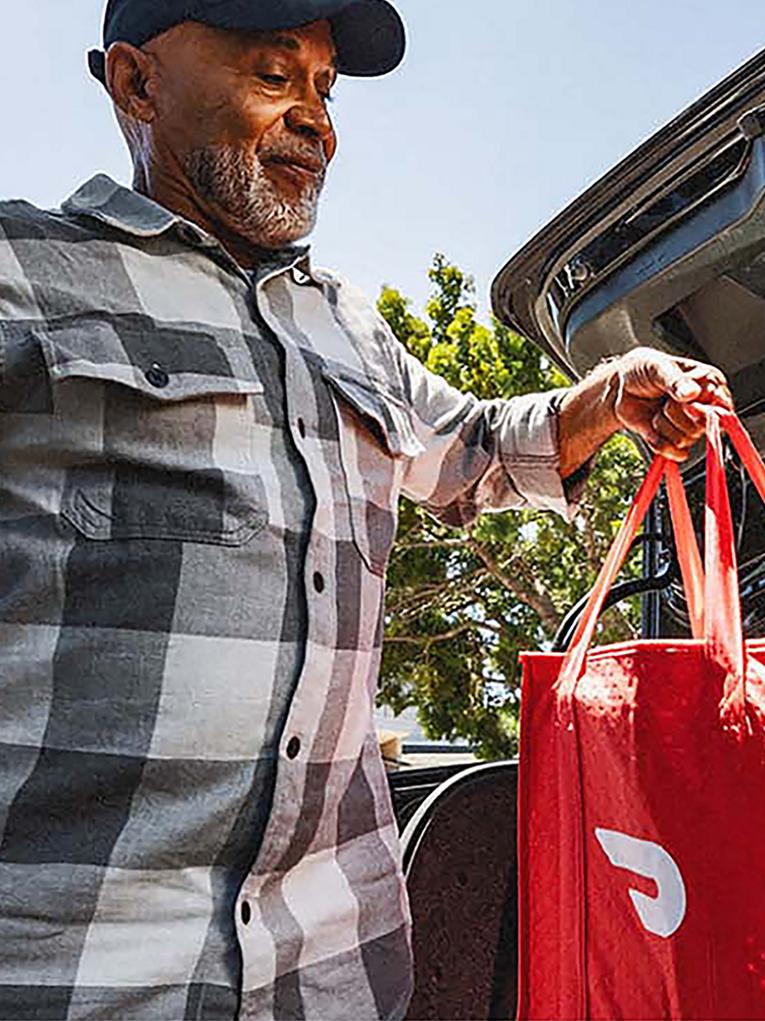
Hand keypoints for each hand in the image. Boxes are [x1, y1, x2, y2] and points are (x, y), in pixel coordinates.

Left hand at [611, 347, 733, 460]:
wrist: (622, 386)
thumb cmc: (645, 370)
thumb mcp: (659, 368)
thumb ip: (676, 381)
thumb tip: (692, 392)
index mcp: (709, 385)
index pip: (723, 408)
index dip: (705, 411)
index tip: (688, 405)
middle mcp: (704, 408)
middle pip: (701, 427)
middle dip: (676, 415)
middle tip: (665, 401)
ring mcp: (689, 426)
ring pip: (684, 440)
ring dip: (663, 426)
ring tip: (657, 410)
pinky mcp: (674, 441)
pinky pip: (674, 454)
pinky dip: (658, 442)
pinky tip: (651, 427)